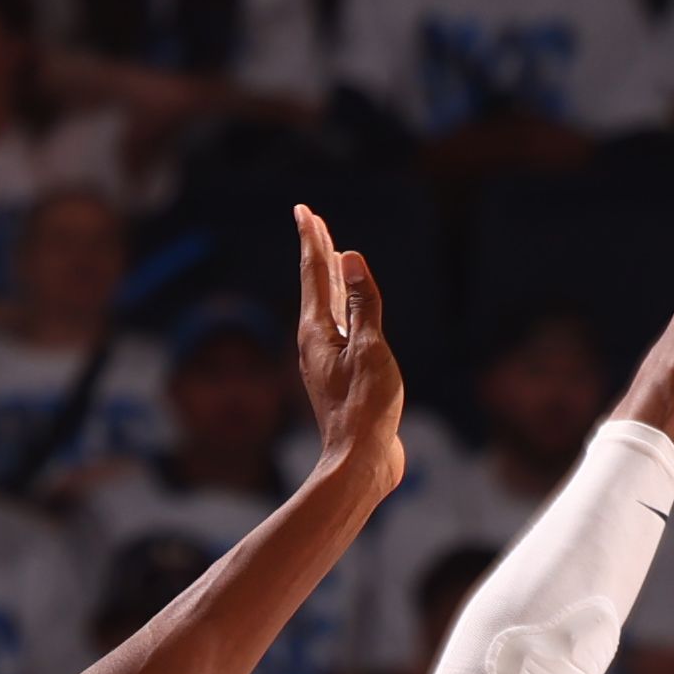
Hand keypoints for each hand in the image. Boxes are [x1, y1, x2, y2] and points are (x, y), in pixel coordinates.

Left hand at [286, 202, 399, 468]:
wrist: (361, 463)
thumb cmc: (366, 408)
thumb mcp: (369, 349)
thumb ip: (361, 302)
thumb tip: (349, 257)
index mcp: (317, 331)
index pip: (314, 272)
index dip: (313, 239)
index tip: (304, 210)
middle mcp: (315, 342)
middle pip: (316, 285)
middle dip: (317, 250)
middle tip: (311, 220)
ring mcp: (327, 360)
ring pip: (327, 307)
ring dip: (329, 278)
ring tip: (331, 255)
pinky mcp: (341, 377)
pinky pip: (341, 328)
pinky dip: (344, 308)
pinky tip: (350, 312)